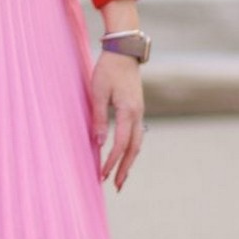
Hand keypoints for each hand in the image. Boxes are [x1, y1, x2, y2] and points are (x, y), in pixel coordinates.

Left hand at [90, 51, 143, 190]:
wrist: (124, 52)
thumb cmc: (108, 70)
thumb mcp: (98, 92)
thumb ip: (99, 118)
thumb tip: (98, 143)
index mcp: (128, 111)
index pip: (121, 143)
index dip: (112, 161)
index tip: (102, 175)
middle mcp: (138, 114)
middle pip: (134, 149)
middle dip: (125, 169)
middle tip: (117, 187)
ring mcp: (140, 112)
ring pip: (138, 143)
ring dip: (129, 161)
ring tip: (121, 177)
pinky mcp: (137, 109)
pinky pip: (137, 134)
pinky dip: (131, 149)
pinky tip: (125, 156)